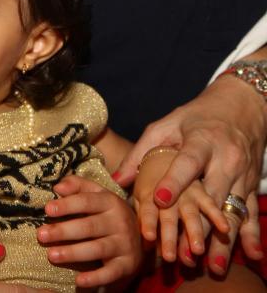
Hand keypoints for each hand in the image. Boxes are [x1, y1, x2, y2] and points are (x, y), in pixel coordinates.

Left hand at [36, 176, 140, 287]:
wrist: (141, 235)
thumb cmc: (107, 212)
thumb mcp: (96, 193)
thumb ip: (77, 185)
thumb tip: (58, 187)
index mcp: (110, 202)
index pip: (87, 201)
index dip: (67, 205)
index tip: (47, 209)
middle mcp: (120, 222)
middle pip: (89, 226)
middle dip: (63, 231)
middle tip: (41, 235)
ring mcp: (125, 244)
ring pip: (97, 249)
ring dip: (73, 253)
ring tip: (51, 255)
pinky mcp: (126, 264)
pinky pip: (110, 272)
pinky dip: (96, 278)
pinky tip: (79, 280)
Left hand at [114, 75, 265, 259]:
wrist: (241, 107)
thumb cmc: (196, 116)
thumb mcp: (167, 125)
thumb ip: (142, 151)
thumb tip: (118, 179)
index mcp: (202, 141)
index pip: (187, 163)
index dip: (173, 181)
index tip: (159, 200)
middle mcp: (225, 159)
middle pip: (210, 196)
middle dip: (196, 226)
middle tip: (180, 252)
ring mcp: (242, 174)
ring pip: (231, 211)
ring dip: (221, 241)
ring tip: (210, 265)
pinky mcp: (252, 185)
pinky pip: (251, 213)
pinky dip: (250, 235)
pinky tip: (251, 255)